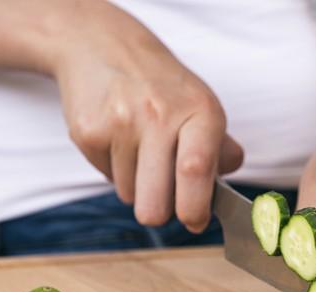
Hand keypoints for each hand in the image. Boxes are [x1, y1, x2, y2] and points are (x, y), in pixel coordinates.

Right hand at [53, 4, 242, 231]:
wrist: (102, 46)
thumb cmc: (162, 86)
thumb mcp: (202, 105)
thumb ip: (220, 148)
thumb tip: (227, 181)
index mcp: (199, 112)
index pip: (196, 170)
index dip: (195, 208)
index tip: (195, 221)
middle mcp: (159, 117)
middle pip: (155, 205)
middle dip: (161, 212)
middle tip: (166, 198)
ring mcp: (120, 125)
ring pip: (129, 196)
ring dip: (137, 185)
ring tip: (140, 150)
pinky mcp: (88, 133)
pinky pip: (105, 179)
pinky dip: (115, 169)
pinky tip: (119, 140)